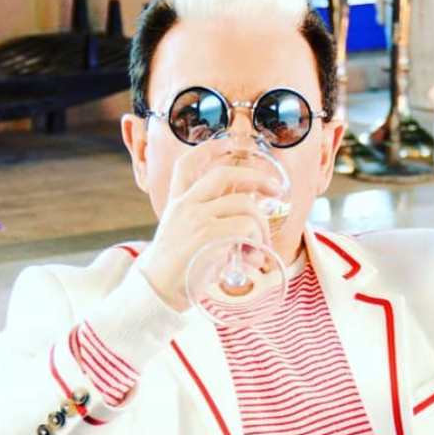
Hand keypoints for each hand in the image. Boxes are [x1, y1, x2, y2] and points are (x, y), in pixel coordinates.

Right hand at [138, 144, 281, 311]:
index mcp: (177, 203)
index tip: (227, 142)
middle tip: (275, 189)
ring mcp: (196, 218)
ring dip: (262, 227)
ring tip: (261, 247)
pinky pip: (246, 228)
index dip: (208, 149)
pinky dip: (258, 242)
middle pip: (224, 175)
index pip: (187, 165)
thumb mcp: (190, 241)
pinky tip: (254, 258)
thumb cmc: (178, 272)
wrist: (157, 292)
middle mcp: (185, 205)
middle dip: (255, 177)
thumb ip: (216, 230)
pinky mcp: (207, 234)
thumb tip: (254, 238)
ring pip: (245, 206)